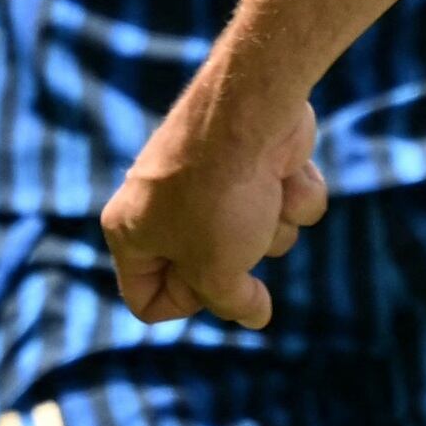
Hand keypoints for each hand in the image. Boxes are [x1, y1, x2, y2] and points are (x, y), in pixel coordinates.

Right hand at [104, 87, 329, 329]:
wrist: (254, 110)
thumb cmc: (220, 194)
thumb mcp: (216, 268)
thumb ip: (230, 302)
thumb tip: (254, 315)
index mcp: (131, 231)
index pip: (147, 300)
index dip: (185, 304)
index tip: (212, 285)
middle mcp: (164, 206)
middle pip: (210, 273)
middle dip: (239, 258)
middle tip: (238, 234)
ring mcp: (212, 182)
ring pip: (258, 240)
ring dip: (274, 226)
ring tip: (265, 197)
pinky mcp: (256, 162)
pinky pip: (285, 206)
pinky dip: (294, 193)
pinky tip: (286, 171)